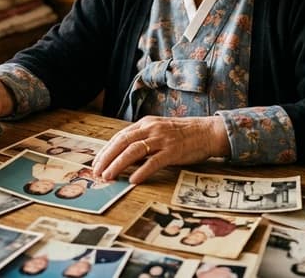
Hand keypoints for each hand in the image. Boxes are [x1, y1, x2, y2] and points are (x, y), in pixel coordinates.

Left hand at [92, 115, 230, 183]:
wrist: (207, 132)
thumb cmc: (183, 135)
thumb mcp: (159, 132)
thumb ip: (143, 141)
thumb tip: (125, 159)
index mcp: (146, 124)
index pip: (120, 136)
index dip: (106, 150)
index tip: (96, 162)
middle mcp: (151, 129)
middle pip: (122, 142)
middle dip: (106, 158)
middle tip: (96, 171)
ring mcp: (162, 140)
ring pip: (134, 151)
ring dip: (118, 164)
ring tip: (108, 176)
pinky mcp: (172, 151)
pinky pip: (154, 162)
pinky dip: (142, 171)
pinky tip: (133, 180)